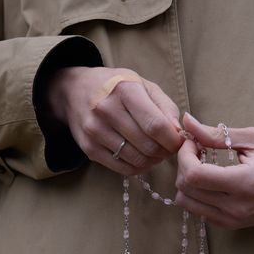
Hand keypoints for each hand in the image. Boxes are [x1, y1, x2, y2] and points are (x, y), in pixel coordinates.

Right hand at [47, 67, 183, 174]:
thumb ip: (165, 107)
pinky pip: (121, 168)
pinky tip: (141, 158)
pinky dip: (138, 168)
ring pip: (136, 160)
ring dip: (152, 161)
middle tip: (167, 148)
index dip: (173, 140)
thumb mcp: (144, 85)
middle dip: (165, 152)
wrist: (75, 90)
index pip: (156, 125)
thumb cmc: (117, 87)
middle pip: (148, 145)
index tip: (178, 141)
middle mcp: (107, 110)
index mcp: (125, 90)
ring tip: (155, 152)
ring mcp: (95, 131)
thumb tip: (178, 132)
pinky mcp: (88, 148)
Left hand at [174, 114, 253, 228]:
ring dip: (187, 181)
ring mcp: (234, 220)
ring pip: (187, 203)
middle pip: (186, 189)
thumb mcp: (253, 139)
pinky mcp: (232, 225)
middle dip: (183, 165)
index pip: (194, 175)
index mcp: (244, 183)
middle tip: (195, 149)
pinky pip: (198, 212)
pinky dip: (196, 195)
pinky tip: (209, 180)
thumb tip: (186, 121)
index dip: (185, 155)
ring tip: (201, 165)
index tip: (192, 141)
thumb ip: (216, 133)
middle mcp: (237, 207)